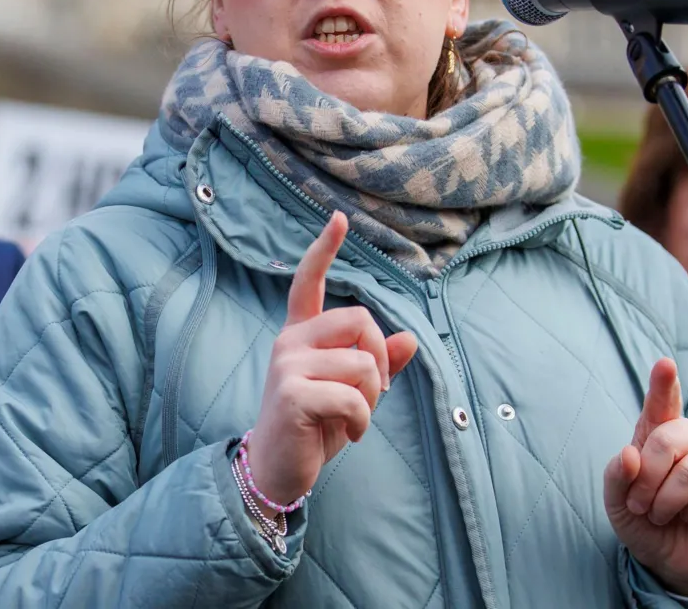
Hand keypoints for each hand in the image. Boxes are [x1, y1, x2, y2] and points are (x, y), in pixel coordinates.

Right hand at [246, 212, 419, 505]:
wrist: (278, 470)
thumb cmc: (314, 428)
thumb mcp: (351, 394)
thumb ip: (377, 365)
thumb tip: (410, 340)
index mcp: (301, 335)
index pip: (310, 282)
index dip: (325, 249)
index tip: (339, 218)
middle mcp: (290, 341)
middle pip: (359, 319)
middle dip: (379, 357)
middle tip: (375, 393)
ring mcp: (287, 364)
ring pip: (362, 363)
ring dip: (372, 398)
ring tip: (355, 419)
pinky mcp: (291, 393)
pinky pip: (352, 396)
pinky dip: (362, 420)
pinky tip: (350, 433)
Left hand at [604, 358, 687, 597]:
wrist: (670, 561)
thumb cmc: (644, 521)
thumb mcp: (617, 503)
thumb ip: (616, 476)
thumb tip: (629, 453)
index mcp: (659, 433)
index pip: (661, 403)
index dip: (663, 384)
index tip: (664, 364)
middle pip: (670, 437)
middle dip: (649, 478)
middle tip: (641, 506)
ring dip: (670, 501)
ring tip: (664, 515)